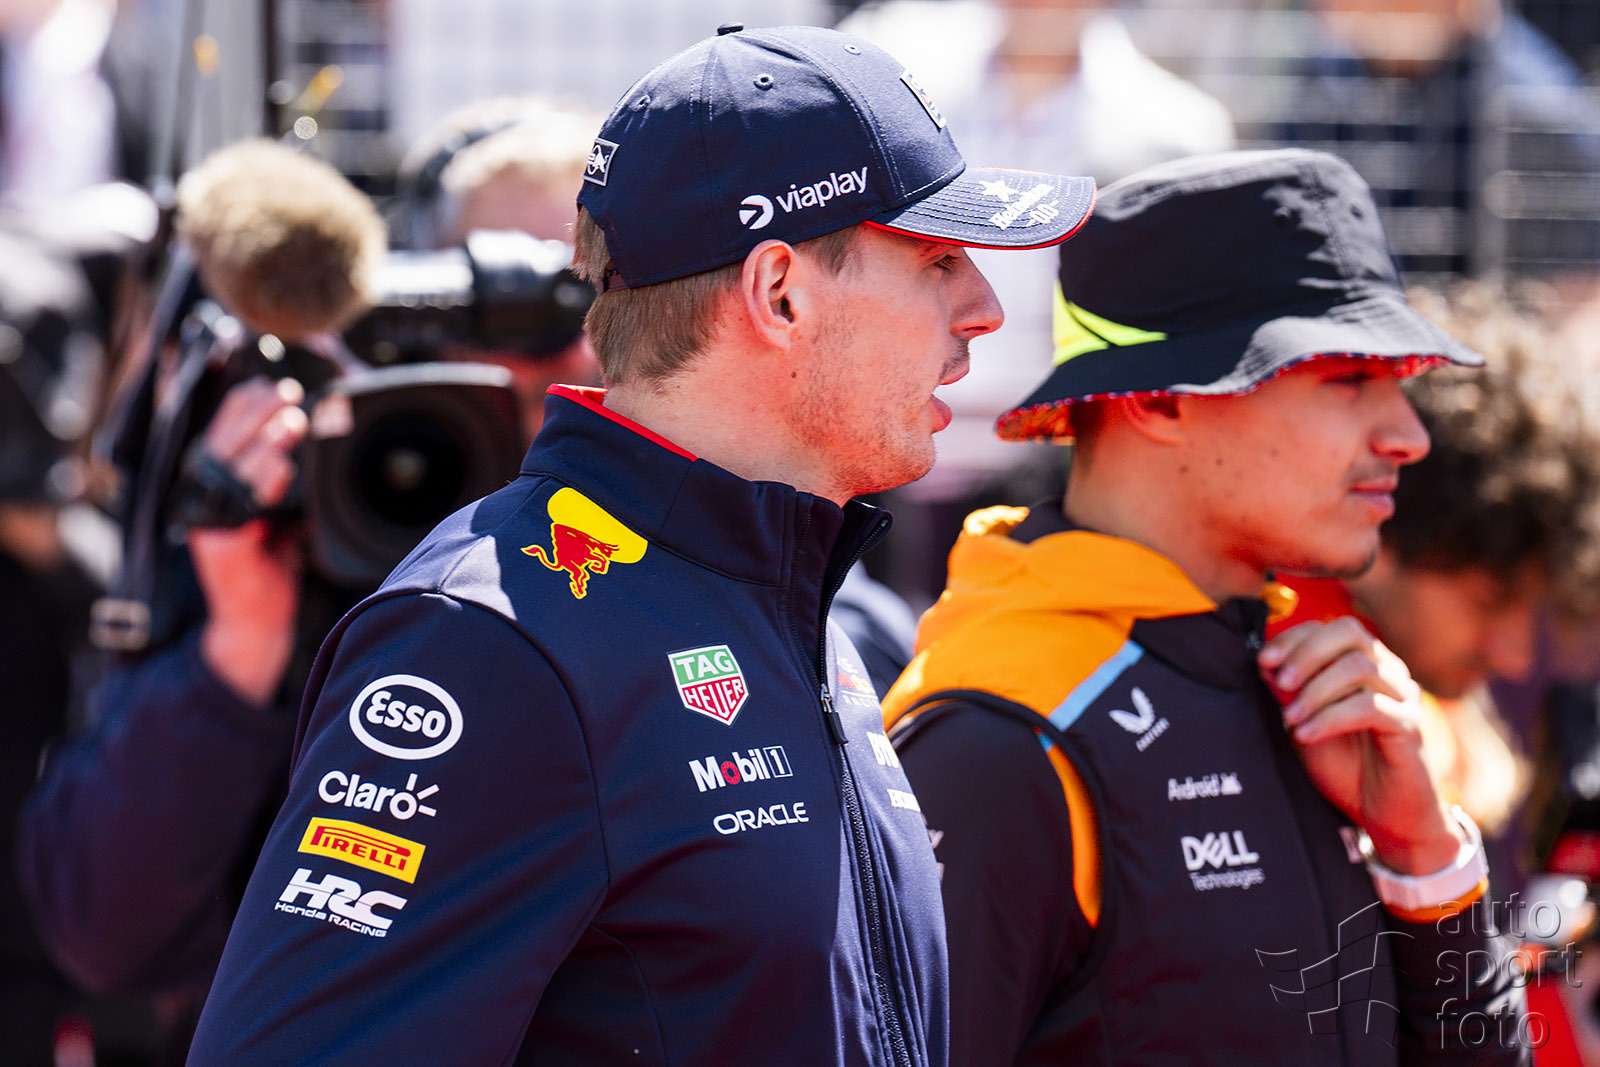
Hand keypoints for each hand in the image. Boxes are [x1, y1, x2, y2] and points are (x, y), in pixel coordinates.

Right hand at [189, 377, 309, 705]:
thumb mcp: (279, 510)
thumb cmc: (270, 565)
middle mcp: (206, 499)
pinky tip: (283, 469)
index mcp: (216, 485)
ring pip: (230, 469)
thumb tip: (309, 436)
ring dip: (262, 440)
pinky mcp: (222, 546)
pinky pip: (241, 509)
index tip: (272, 384)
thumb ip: (283, 478)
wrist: (255, 622)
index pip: (222, 432)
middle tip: (286, 394)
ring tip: (290, 420)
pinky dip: (263, 485)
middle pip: (222, 442)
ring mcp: (209, 522)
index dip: (243, 404)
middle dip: (253, 413)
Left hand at [1258, 617, 1463, 873]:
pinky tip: (1306, 735)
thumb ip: (1289, 694)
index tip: (1263, 661)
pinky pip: (1370, 707)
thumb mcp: (1305, 725)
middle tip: (1279, 681)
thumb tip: (1264, 663)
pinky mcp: (1409, 726)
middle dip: (1307, 653)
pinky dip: (1330, 717)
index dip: (1295, 638)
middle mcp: (1388, 671)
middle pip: (1350, 632)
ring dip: (1316, 690)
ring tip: (1289, 719)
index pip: (1331, 628)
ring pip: (1359, 667)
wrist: (1382, 815)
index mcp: (1364, 663)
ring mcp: (1403, 696)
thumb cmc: (1344, 767)